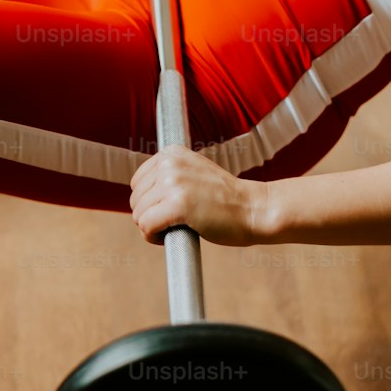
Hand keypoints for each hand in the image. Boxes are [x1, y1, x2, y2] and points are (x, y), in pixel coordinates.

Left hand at [129, 144, 265, 247]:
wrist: (254, 209)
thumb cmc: (226, 198)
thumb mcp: (195, 172)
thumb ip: (170, 175)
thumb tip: (139, 195)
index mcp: (172, 153)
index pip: (138, 182)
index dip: (150, 202)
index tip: (171, 209)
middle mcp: (169, 164)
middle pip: (136, 200)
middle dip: (151, 216)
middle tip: (176, 221)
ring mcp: (172, 183)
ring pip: (139, 215)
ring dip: (153, 228)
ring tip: (178, 227)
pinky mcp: (177, 205)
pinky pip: (146, 227)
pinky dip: (154, 238)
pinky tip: (172, 236)